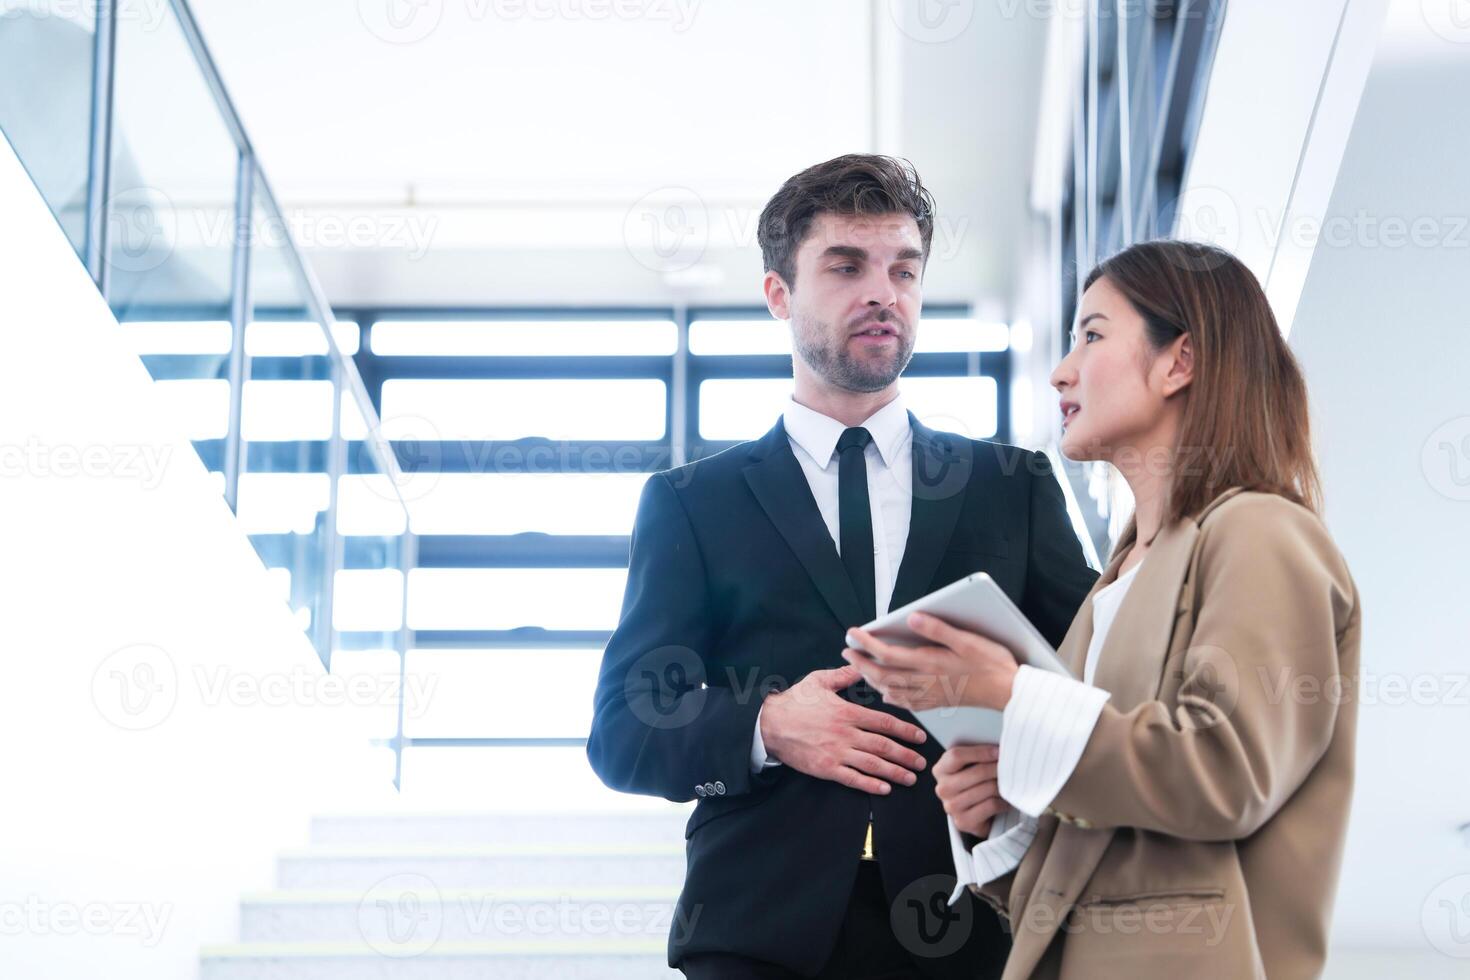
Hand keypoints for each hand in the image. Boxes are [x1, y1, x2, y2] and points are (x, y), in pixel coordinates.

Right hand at [759, 664, 928, 794]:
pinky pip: (852, 778)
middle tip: (922, 763)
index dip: (905, 730)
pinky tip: (883, 788)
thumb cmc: (794, 702)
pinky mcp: (826, 768)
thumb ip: (843, 676)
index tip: (920, 737)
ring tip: (910, 778)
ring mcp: (836, 753)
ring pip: (872, 765)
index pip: (883, 722)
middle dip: (906, 756)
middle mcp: (845, 734)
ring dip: (894, 772)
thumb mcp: (818, 681)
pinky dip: (870, 785)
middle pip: (883, 746)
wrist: (769, 724)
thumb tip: (861, 667)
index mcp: (847, 712)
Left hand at [842, 613, 1019, 711]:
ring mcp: (929, 695)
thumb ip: (938, 630)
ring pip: (890, 690)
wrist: (1008, 693)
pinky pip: (905, 702)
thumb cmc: (992, 664)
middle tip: (846, 652)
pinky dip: (891, 695)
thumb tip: (912, 618)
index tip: (851, 633)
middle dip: (860, 663)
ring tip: (861, 668)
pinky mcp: (936, 702)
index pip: (886, 654)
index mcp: (929, 663)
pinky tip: (888, 692)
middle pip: (882, 674)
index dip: (865, 643)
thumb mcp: (967, 640)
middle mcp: (924, 681)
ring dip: (872, 679)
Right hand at [934, 744, 1008, 836]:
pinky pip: (991, 805)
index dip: (981, 752)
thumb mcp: (968, 766)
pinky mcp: (963, 821)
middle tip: (1011, 766)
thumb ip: (976, 755)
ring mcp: (951, 806)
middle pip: (976, 772)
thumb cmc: (973, 784)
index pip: (956, 755)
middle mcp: (943, 788)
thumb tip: (1000, 746)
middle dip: (997, 768)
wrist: (972, 813)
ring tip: (1011, 782)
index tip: (999, 751)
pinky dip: (1003, 802)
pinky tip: (1006, 800)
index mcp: (941, 770)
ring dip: (1003, 785)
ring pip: (987, 789)